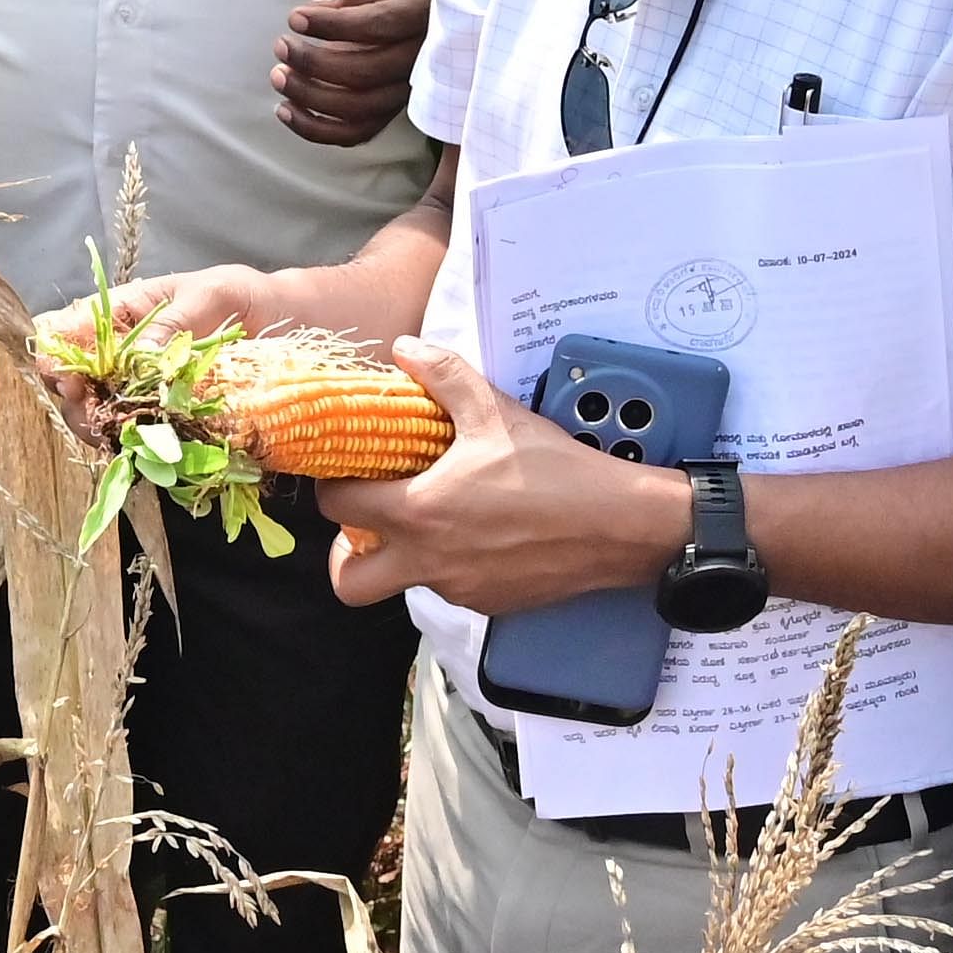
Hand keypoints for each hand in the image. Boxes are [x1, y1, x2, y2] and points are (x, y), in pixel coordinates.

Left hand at [270, 0, 431, 149]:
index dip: (334, 26)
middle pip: (368, 72)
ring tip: (278, 76)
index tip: (294, 17)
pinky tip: (285, 110)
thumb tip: (323, 0)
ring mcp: (402, 88)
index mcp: (417, 12)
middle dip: (316, 63)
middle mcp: (418, 56)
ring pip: (360, 108)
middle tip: (280, 46)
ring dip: (312, 97)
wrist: (389, 3)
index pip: (379, 25)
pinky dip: (317, 129)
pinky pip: (354, 133)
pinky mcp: (384, 111)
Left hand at [310, 343, 684, 615]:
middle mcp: (426, 561)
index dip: (335, 486)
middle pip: (348, 581)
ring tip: (437, 517)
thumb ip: (442, 376)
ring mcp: (457, 589)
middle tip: (370, 521)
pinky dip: (452, 565)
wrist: (617, 525)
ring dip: (405, 555)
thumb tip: (404, 348)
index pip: (337, 508)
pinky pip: (451, 589)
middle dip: (346, 555)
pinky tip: (483, 533)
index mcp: (416, 512)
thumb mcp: (495, 412)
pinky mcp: (488, 604)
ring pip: (403, 583)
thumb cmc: (553, 470)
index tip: (352, 470)